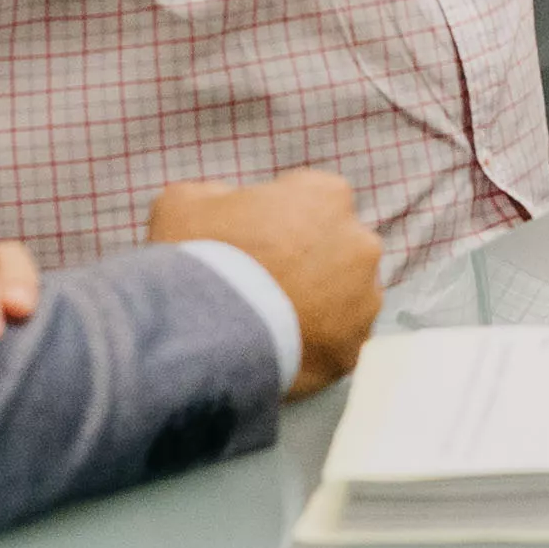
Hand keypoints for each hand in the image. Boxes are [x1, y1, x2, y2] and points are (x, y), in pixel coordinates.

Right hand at [151, 168, 379, 397]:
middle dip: (306, 262)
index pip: (312, 200)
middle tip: (263, 284)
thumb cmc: (200, 256)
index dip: (279, 220)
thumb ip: (214, 195)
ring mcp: (364, 301)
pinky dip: (313, 348)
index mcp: (327, 197)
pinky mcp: (353, 350)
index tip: (254, 240)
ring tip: (268, 323)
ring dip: (317, 307)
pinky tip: (278, 351)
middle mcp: (360, 243)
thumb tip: (220, 204)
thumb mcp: (184, 203)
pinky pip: (336, 345)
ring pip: (343, 300)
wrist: (203, 333)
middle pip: (335, 249)